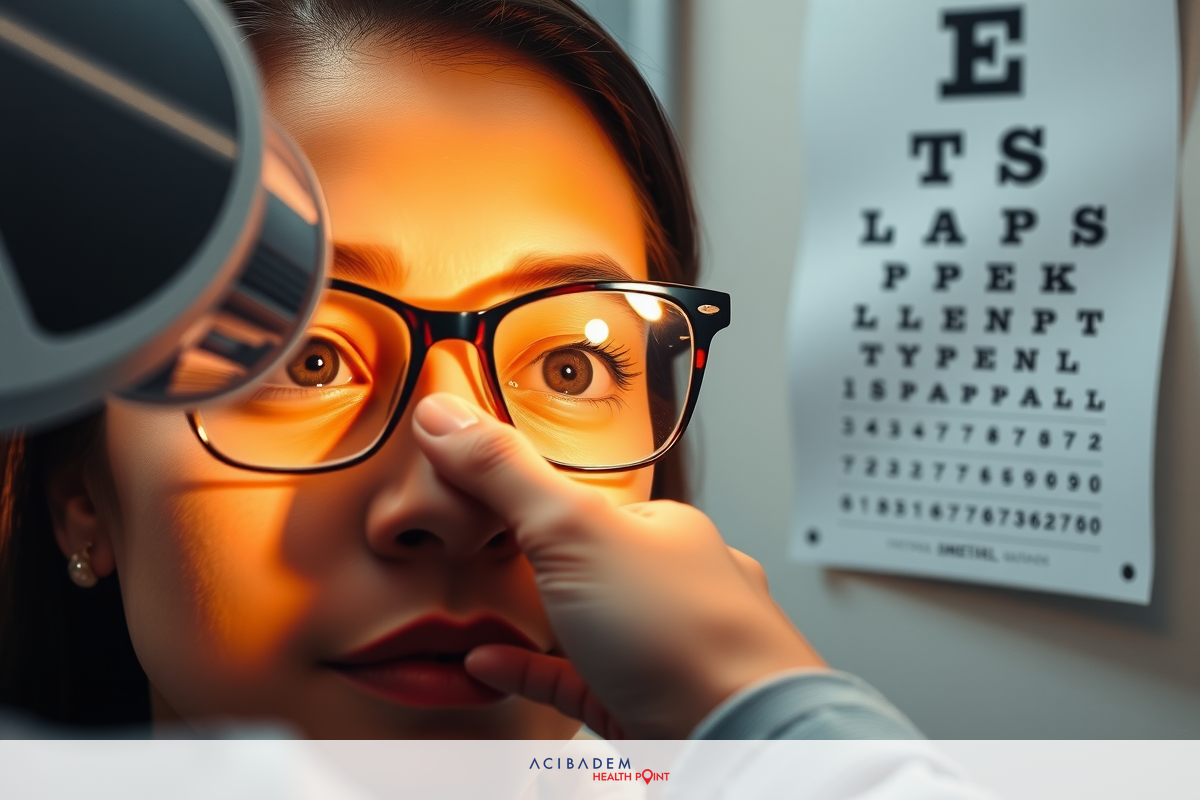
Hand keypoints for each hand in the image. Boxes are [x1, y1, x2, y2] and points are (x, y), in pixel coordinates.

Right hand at [412, 393, 825, 737]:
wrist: (737, 738)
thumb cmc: (686, 632)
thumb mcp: (574, 528)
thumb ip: (506, 473)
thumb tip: (445, 415)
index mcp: (662, 530)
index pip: (585, 497)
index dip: (526, 491)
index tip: (471, 486)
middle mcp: (667, 586)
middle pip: (587, 561)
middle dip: (532, 560)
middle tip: (472, 554)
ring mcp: (656, 647)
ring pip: (583, 623)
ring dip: (528, 617)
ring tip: (476, 608)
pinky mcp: (639, 704)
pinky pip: (572, 680)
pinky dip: (527, 669)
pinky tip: (487, 663)